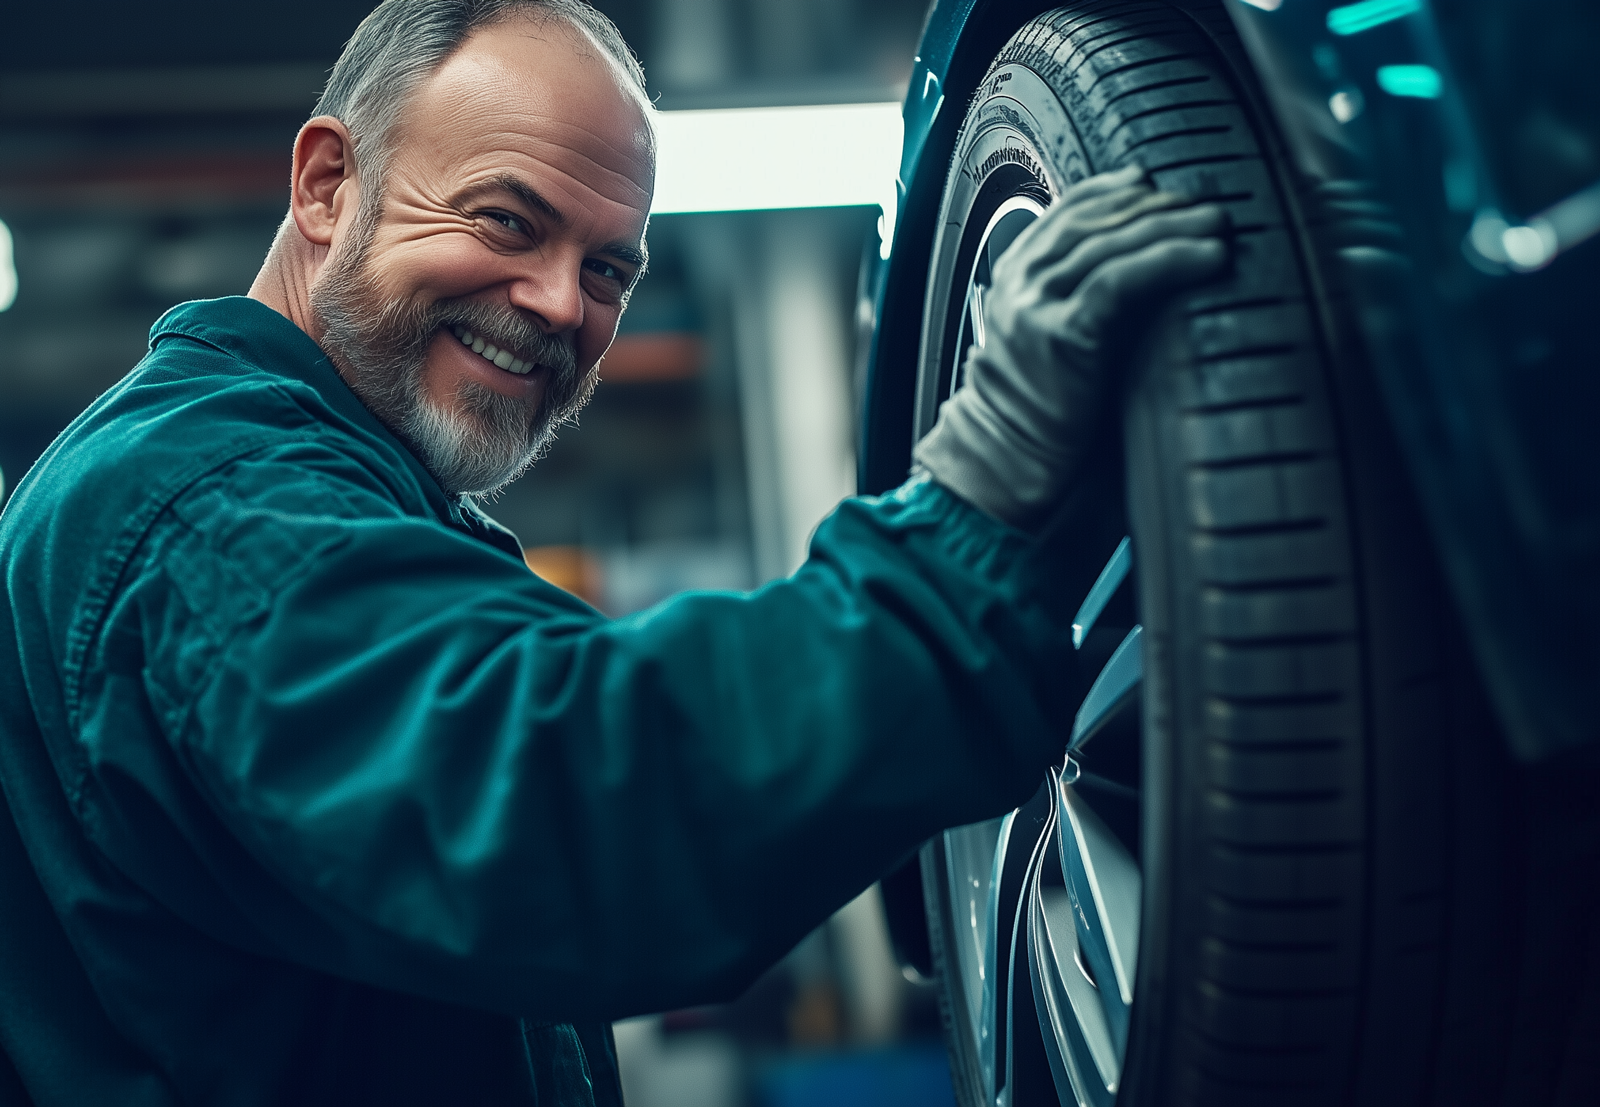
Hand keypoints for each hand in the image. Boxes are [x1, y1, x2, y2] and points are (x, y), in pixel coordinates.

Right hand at [913, 165, 1230, 525]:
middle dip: (1156, 207)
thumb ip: (1072, 300)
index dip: (1115, 191)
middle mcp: (1022, 282)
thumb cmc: (1035, 408)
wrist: (1005, 458)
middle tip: (1206, 206)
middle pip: (1096, 219)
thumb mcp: (1047, 337)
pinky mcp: (1062, 334)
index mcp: (1015, 275)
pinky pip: (1123, 281)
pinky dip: (1170, 261)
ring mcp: (1037, 305)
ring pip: (1113, 243)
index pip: (1068, 210)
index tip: (1155, 186)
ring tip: (1218, 224)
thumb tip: (1132, 274)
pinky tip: (1207, 257)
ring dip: (1173, 226)